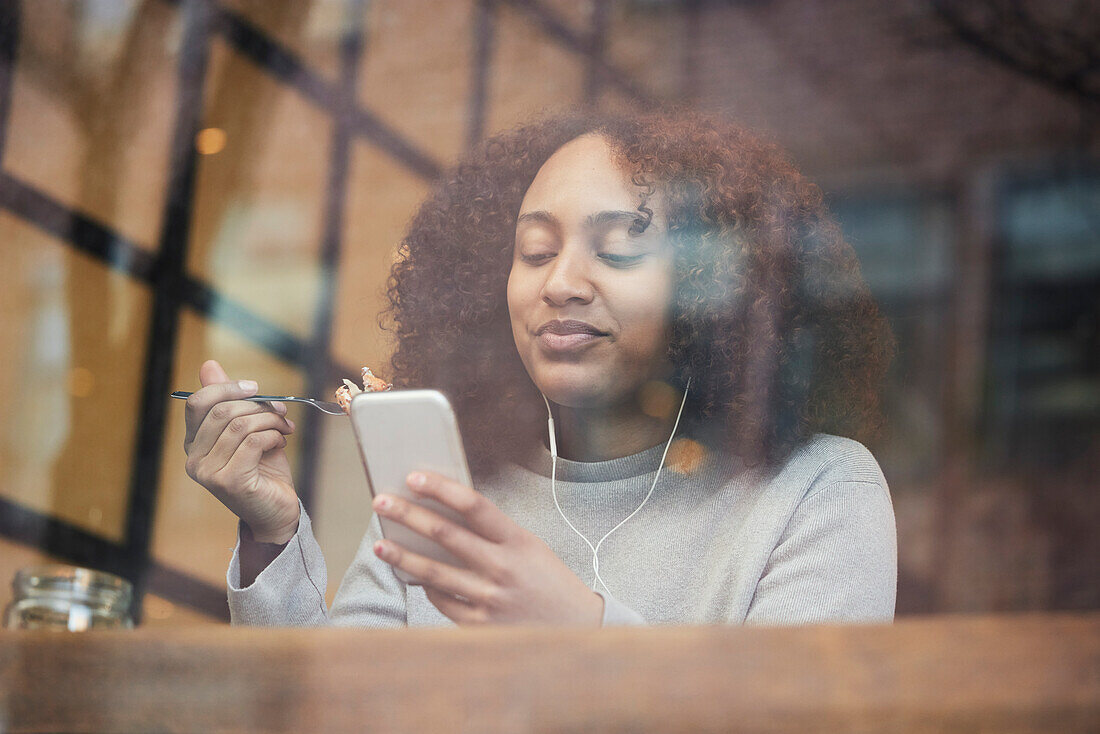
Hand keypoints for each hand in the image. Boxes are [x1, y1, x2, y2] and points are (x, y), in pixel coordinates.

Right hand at [183, 360, 299, 543]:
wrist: (277, 512)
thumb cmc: (264, 471)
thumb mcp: (248, 431)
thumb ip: (229, 402)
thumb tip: (209, 365)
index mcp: (195, 444)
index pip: (198, 402)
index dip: (228, 387)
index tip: (256, 388)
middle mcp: (194, 459)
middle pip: (222, 411)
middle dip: (258, 405)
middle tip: (281, 411)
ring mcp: (208, 473)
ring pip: (240, 425)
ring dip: (270, 420)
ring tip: (285, 427)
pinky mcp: (228, 482)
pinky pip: (253, 442)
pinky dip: (273, 435)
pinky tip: (281, 442)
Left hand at [371, 471, 604, 625]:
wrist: (577, 628)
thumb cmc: (547, 580)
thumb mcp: (529, 546)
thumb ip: (493, 532)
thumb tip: (444, 513)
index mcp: (517, 540)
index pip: (474, 505)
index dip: (441, 489)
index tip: (413, 477)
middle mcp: (502, 567)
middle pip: (445, 534)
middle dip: (407, 515)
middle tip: (380, 502)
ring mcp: (489, 598)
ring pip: (433, 572)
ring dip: (402, 556)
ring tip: (380, 544)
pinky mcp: (480, 625)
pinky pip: (441, 601)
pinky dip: (427, 587)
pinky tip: (416, 577)